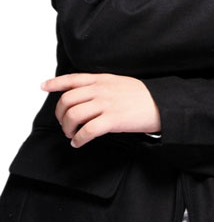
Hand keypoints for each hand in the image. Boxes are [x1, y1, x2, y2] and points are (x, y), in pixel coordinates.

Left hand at [40, 73, 160, 147]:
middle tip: (64, 124)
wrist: (162, 104)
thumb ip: (102, 86)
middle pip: (67, 100)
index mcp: (102, 79)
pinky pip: (87, 131)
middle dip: (60, 115)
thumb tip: (86, 95)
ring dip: (67, 128)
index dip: (55, 83)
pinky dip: (79, 139)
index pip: (72, 79)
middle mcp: (101, 90)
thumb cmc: (143, 96)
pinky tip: (79, 142)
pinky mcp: (112, 120)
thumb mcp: (120, 83)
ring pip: (74, 116)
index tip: (44, 87)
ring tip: (72, 135)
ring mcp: (106, 104)